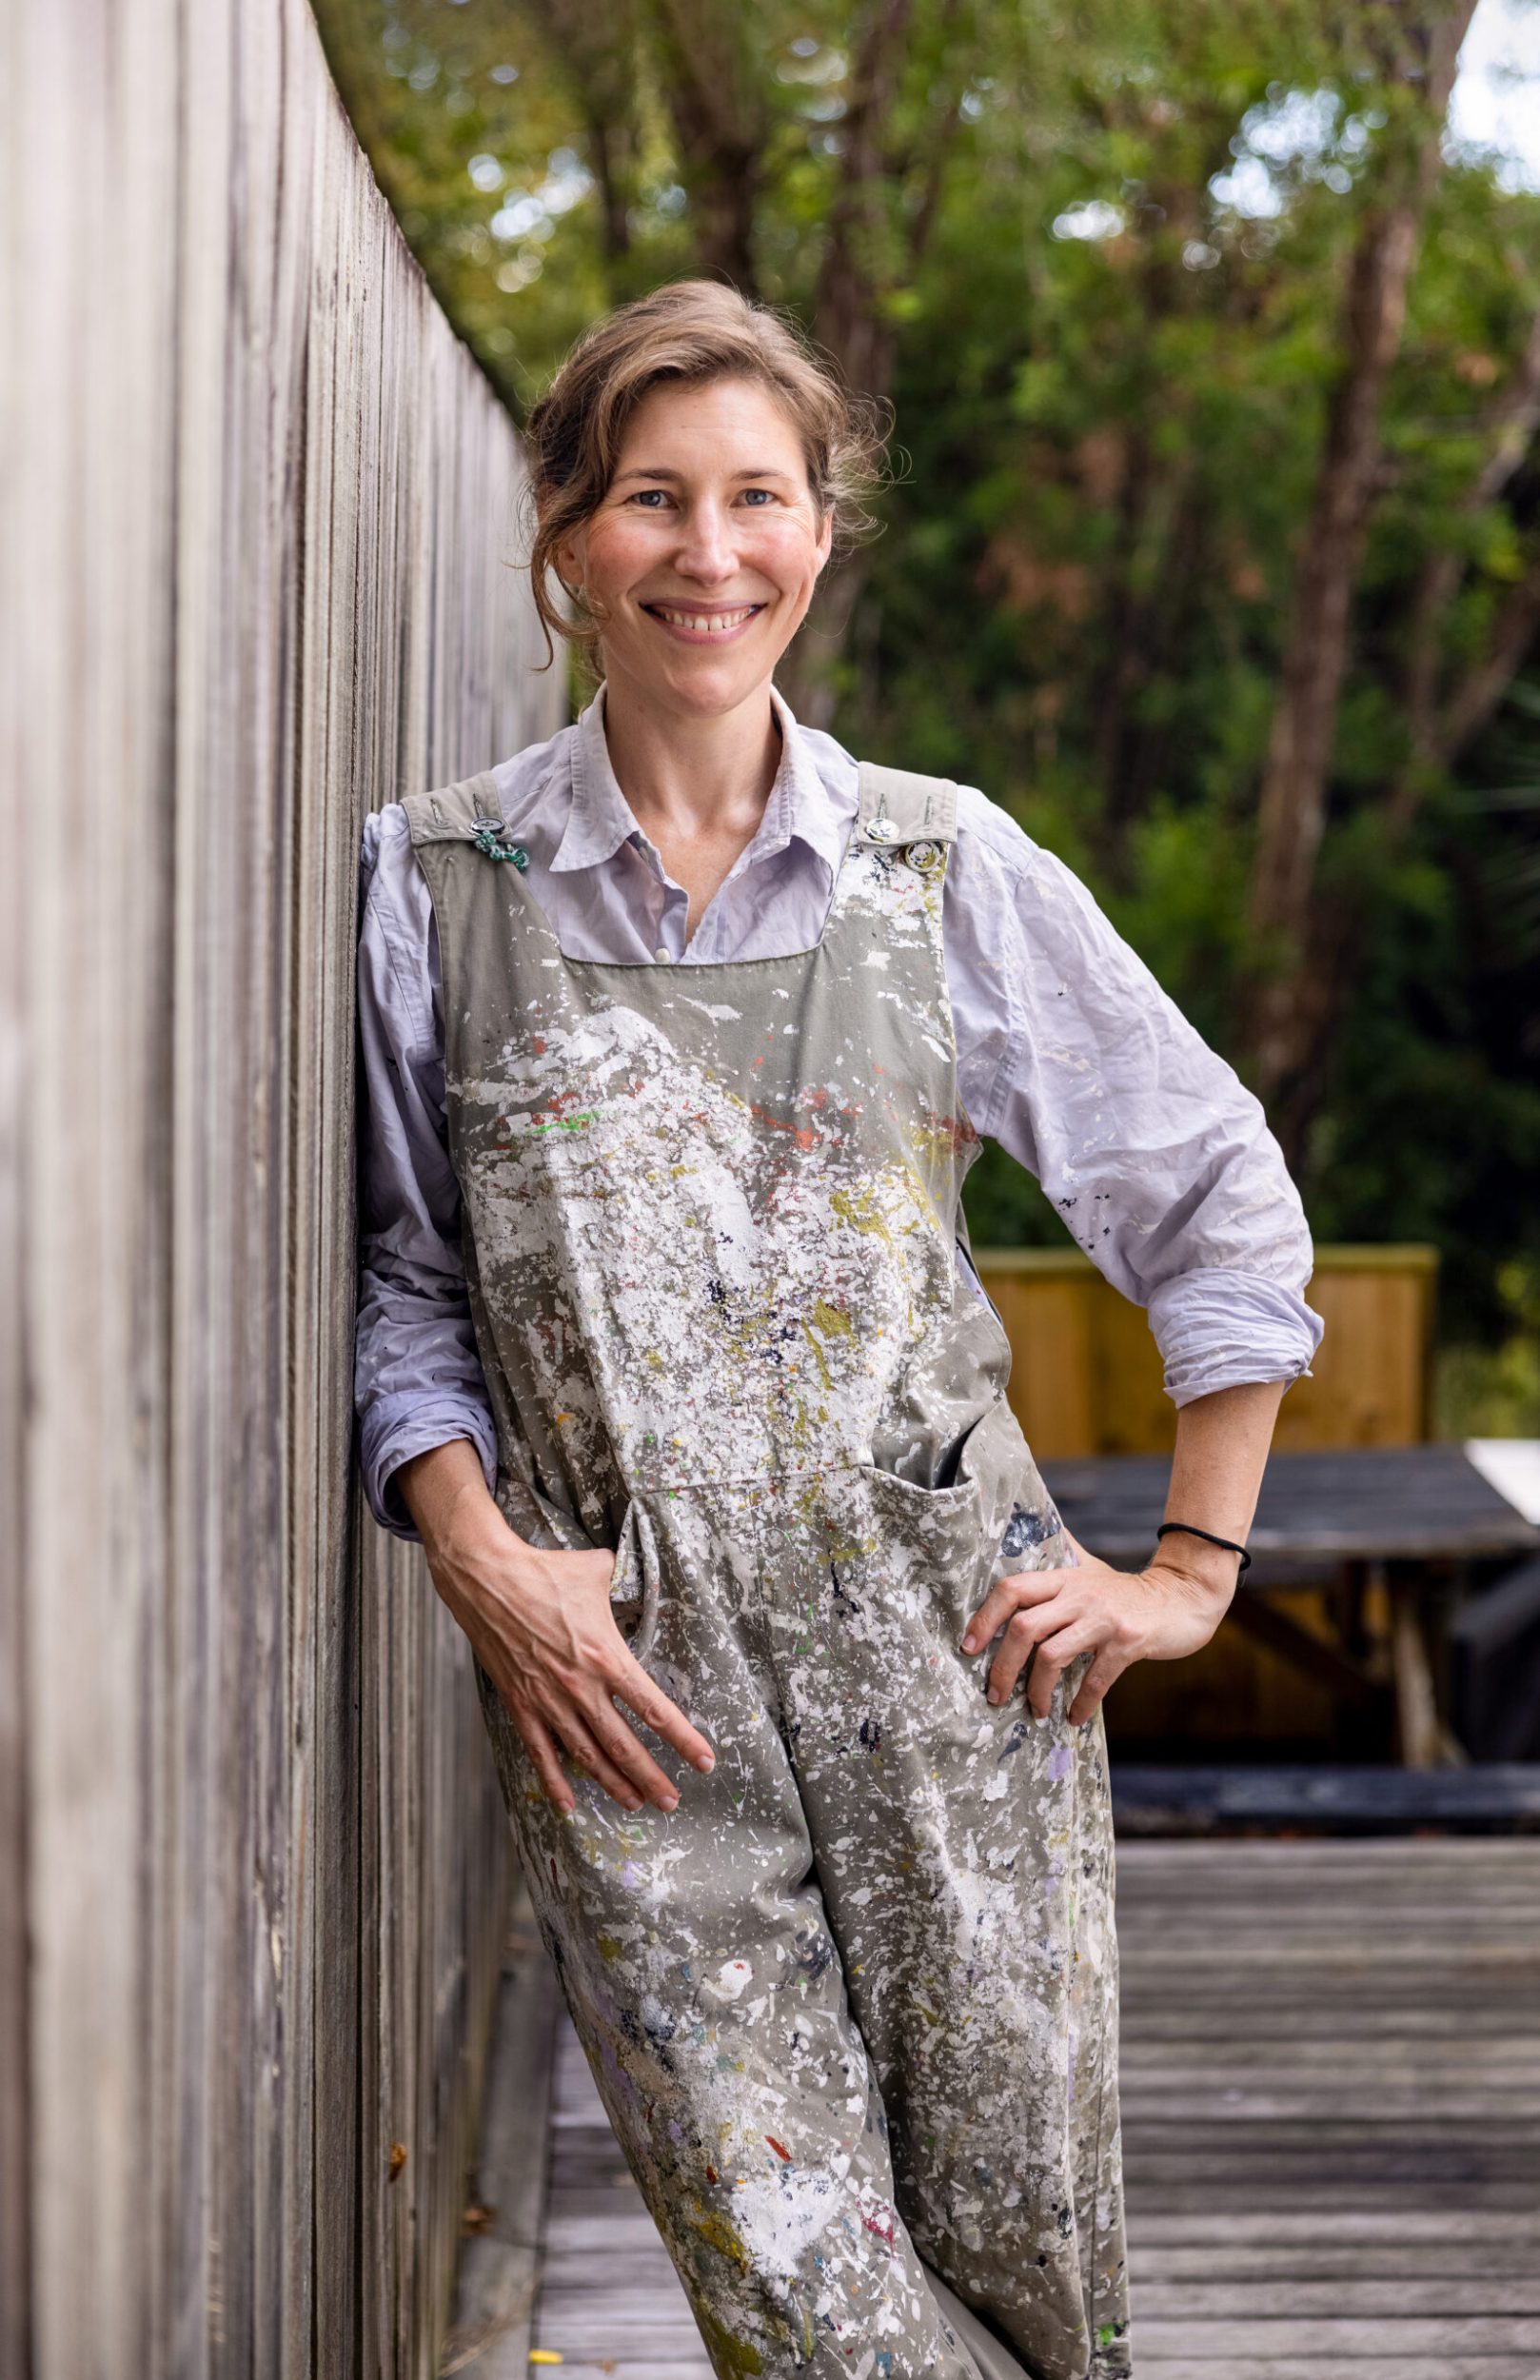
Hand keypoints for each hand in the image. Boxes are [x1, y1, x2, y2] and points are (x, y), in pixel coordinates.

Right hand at [400, 1447, 714, 1817]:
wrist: (486, 1580)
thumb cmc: (545, 1572)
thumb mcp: (596, 1572)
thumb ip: (622, 1580)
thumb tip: (633, 1572)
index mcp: (607, 1657)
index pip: (655, 1710)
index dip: (683, 1741)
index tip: (704, 1762)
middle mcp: (581, 1687)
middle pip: (625, 1746)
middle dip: (651, 1778)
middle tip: (672, 1802)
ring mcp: (548, 1700)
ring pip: (587, 1755)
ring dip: (613, 1783)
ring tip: (634, 1804)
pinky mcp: (520, 1704)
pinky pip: (540, 1752)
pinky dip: (555, 1780)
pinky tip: (569, 1804)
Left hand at [959, 1529, 1237, 1724]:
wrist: (1183, 1597)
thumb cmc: (1126, 1592)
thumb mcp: (1089, 1568)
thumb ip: (1060, 1554)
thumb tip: (1030, 1520)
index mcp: (1063, 1579)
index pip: (1011, 1590)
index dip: (984, 1618)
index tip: (969, 1648)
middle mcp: (1078, 1594)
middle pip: (1024, 1628)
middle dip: (1002, 1668)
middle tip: (995, 1695)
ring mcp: (1103, 1618)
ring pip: (1052, 1656)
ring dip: (1037, 1692)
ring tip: (1035, 1711)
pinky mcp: (1128, 1641)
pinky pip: (1095, 1679)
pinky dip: (1081, 1703)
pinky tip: (1074, 1717)